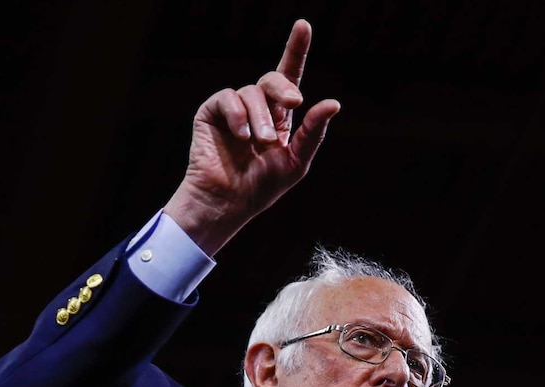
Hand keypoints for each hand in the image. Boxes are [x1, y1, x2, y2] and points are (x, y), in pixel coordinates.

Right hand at [163, 19, 340, 254]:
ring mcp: (233, 108)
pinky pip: (227, 98)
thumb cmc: (263, 186)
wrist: (229, 202)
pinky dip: (237, 115)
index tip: (303, 26)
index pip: (290, 76)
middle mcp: (257, 107)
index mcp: (279, 116)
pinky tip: (241, 135)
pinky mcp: (211, 112)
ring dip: (260, 116)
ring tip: (259, 143)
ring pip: (251, 91)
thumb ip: (313, 131)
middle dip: (284, 88)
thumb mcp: (297, 161)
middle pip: (273, 79)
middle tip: (293, 104)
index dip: (296, 49)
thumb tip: (334, 102)